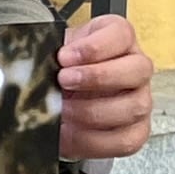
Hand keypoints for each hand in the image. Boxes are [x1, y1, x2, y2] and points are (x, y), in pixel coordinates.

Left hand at [59, 12, 155, 161]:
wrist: (64, 95)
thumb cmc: (63, 68)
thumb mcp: (55, 52)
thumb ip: (50, 52)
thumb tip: (34, 65)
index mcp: (119, 39)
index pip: (122, 33)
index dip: (94, 46)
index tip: (65, 57)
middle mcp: (136, 67)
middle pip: (137, 69)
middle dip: (97, 77)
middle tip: (63, 82)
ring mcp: (140, 99)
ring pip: (134, 106)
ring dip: (93, 111)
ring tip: (63, 111)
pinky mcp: (136, 130)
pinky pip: (125, 140)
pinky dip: (93, 140)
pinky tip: (69, 133)